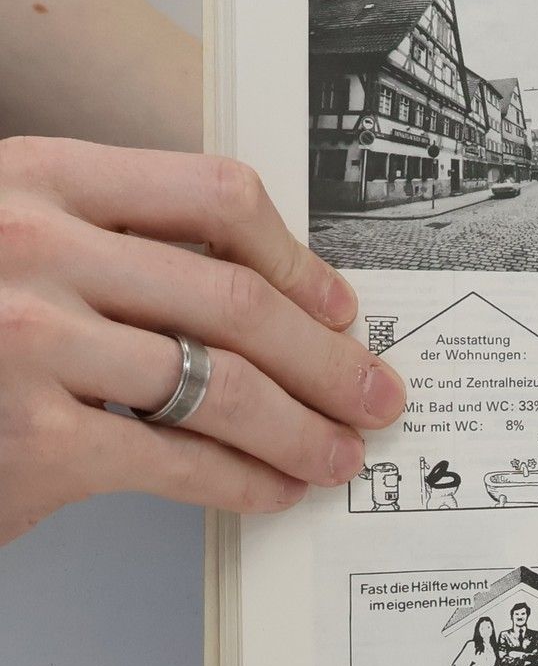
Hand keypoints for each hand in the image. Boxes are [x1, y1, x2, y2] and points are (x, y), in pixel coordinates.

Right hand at [0, 137, 405, 545]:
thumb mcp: (10, 235)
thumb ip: (111, 244)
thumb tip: (262, 298)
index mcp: (39, 176)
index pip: (215, 194)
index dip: (298, 258)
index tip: (340, 305)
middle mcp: (33, 246)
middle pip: (236, 300)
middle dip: (328, 357)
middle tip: (374, 391)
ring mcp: (28, 342)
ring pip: (223, 385)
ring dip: (303, 427)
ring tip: (339, 451)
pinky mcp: (33, 440)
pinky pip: (178, 460)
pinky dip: (244, 481)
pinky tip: (272, 489)